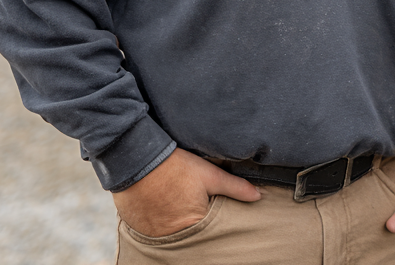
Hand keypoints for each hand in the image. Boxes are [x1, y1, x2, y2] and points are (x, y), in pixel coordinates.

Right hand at [113, 148, 261, 236]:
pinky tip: (159, 202)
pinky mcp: (136, 228)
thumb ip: (235, 187)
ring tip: (173, 199)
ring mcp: (152, 233)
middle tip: (188, 199)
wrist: (135, 158)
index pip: (210, 229)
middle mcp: (172, 235)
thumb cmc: (175, 166)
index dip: (210, 216)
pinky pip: (151, 229)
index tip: (205, 203)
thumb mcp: (209, 174)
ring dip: (174, 220)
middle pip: (189, 231)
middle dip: (192, 220)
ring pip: (170, 231)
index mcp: (194, 224)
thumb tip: (258, 195)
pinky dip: (157, 219)